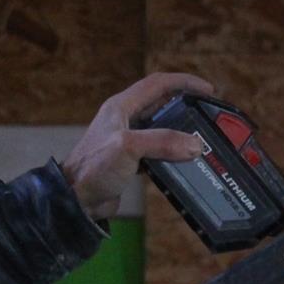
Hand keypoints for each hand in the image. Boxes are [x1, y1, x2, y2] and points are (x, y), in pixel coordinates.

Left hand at [62, 72, 216, 220]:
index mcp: (121, 106)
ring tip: (202, 139)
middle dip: (186, 107)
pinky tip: (185, 162)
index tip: (207, 90)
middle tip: (208, 116)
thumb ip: (162, 141)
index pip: (158, 84)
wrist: (75, 200)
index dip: (184, 82)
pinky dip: (173, 154)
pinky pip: (158, 151)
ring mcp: (128, 140)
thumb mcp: (128, 147)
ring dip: (181, 133)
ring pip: (162, 130)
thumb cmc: (92, 168)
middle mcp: (125, 120)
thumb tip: (194, 145)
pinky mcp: (131, 161)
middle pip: (162, 105)